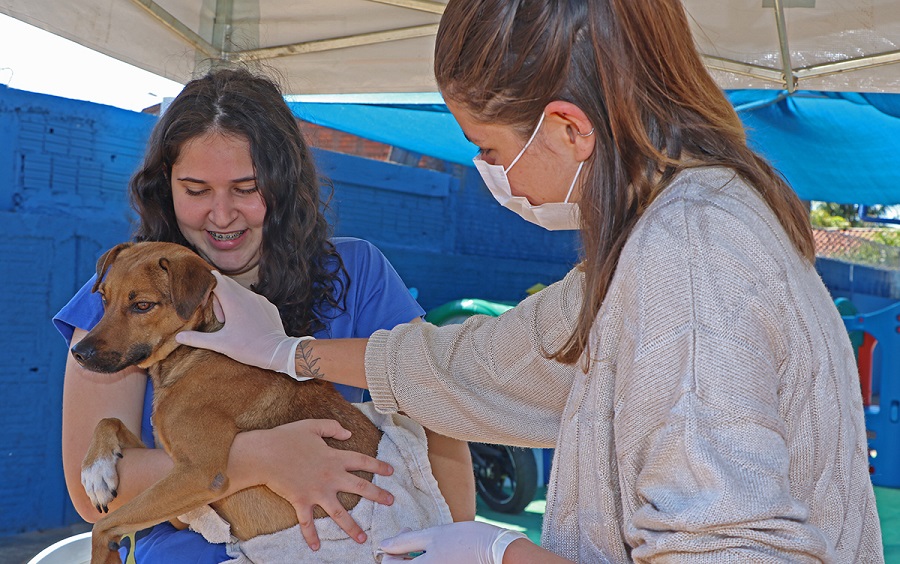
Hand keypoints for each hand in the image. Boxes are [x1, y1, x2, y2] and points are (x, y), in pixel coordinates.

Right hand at [175, 271, 308, 378]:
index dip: (207, 288)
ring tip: (232, 323)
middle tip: (220, 318)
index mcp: (234, 300)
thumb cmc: (248, 348)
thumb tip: (178, 338)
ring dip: (232, 302)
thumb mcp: (220, 344)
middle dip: (219, 296)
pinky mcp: (269, 306)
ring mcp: (260, 299)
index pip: (216, 280)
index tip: (204, 302)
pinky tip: (246, 324)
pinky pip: (253, 299)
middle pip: (228, 284)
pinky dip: (246, 306)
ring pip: (241, 292)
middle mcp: (248, 295)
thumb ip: (197, 338)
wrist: (278, 352)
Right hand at [241, 419, 394, 550]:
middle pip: (360, 487)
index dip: (378, 466)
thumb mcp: (313, 425)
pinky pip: (307, 522)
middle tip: (391, 501)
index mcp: (335, 457)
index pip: (362, 461)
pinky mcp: (301, 501)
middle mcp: (330, 477)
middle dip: (377, 495)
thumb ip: (333, 427)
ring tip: (362, 538)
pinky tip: (316, 547)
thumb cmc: (287, 437)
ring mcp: (317, 492)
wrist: (264, 454)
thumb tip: (348, 433)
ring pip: (339, 513)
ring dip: (351, 527)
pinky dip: (310, 535)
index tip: (391, 472)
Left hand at [378, 522, 527, 562]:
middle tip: (412, 535)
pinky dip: (427, 560)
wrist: (494, 550)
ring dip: (414, 557)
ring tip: (425, 543)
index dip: (391, 550)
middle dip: (402, 553)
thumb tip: (384, 545)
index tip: (404, 535)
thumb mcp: (432, 535)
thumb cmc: (464, 540)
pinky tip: (435, 550)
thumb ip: (405, 541)